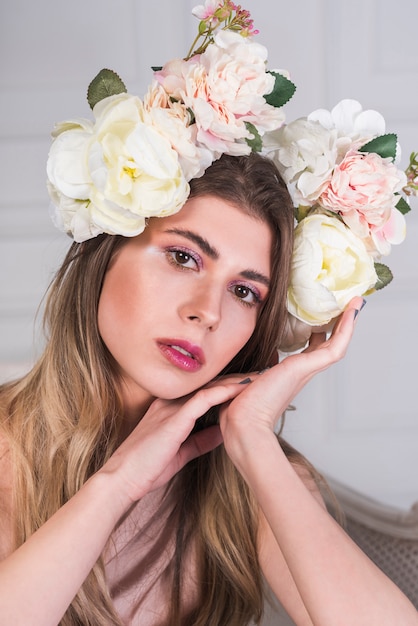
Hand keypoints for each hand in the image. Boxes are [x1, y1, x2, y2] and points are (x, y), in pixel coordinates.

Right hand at [99, 379, 249, 506]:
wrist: (123, 478)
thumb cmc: (147, 469)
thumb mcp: (181, 453)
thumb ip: (200, 441)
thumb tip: (222, 434)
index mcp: (169, 410)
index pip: (203, 392)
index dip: (226, 387)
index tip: (247, 386)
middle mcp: (170, 403)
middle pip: (208, 385)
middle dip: (234, 380)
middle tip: (259, 376)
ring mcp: (171, 408)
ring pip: (209, 387)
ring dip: (234, 382)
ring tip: (257, 378)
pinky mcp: (174, 418)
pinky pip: (204, 398)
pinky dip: (224, 392)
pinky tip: (241, 388)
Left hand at [218, 297, 362, 463]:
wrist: (242, 422)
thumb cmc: (238, 406)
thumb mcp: (242, 378)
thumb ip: (245, 369)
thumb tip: (236, 360)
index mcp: (289, 374)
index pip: (310, 349)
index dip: (319, 332)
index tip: (321, 316)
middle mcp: (301, 372)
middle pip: (327, 345)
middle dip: (337, 325)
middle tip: (347, 305)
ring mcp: (306, 370)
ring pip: (336, 344)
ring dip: (347, 323)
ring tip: (355, 302)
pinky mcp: (307, 367)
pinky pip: (336, 346)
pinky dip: (346, 328)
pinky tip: (351, 311)